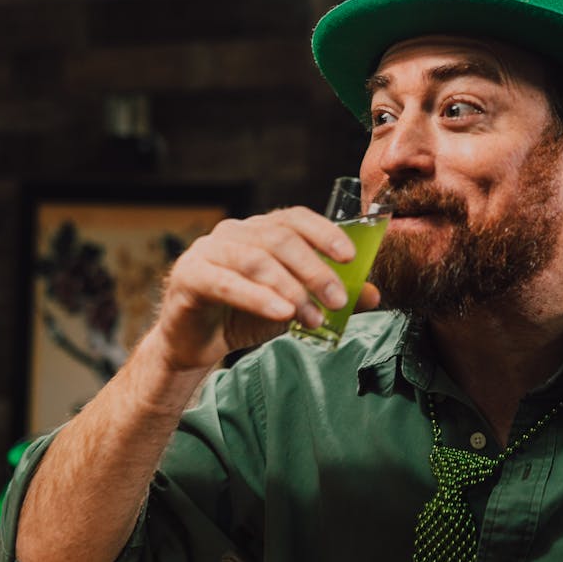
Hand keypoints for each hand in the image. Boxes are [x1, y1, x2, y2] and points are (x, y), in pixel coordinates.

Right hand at [150, 207, 379, 369]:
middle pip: (278, 239)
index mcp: (259, 230)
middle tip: (338, 300)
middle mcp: (234, 232)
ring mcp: (208, 251)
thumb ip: (330, 296)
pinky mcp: (190, 276)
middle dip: (314, 269)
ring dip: (291, 289)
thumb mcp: (293, 305)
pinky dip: (258, 298)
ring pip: (256, 260)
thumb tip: (373, 294)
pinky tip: (281, 313)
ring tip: (313, 317)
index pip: (295, 219)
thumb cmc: (243, 315)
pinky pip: (227, 284)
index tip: (350, 257)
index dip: (324, 233)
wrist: (195, 343)